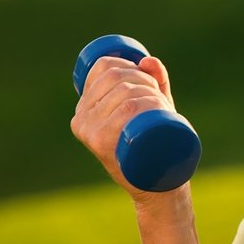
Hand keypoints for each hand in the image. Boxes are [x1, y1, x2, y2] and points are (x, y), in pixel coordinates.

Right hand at [70, 54, 177, 197]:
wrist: (157, 184)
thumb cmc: (153, 142)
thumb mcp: (152, 108)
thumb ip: (153, 81)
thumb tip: (148, 60)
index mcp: (84, 107)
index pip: (104, 67)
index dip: (131, 66)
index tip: (149, 82)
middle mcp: (81, 118)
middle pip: (117, 77)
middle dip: (145, 79)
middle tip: (160, 98)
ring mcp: (90, 131)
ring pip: (126, 92)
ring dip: (151, 92)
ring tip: (162, 108)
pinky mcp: (102, 143)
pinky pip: (126, 110)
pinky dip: (146, 104)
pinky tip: (154, 108)